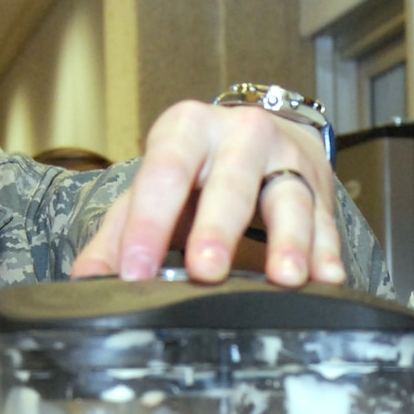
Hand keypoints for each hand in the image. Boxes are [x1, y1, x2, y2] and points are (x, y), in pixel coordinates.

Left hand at [71, 101, 344, 287]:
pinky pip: (326, 222)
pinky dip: (327, 252)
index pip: (163, 175)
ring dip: (288, 241)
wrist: (262, 139)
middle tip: (206, 271)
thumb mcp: (155, 189)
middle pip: (230, 182)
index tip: (136, 272)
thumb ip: (119, 235)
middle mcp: (240, 136)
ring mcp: (285, 161)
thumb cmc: (198, 172)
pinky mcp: (319, 189)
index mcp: (186, 130)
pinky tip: (326, 278)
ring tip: (284, 278)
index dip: (149, 225)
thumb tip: (86, 283)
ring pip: (289, 199)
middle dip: (218, 228)